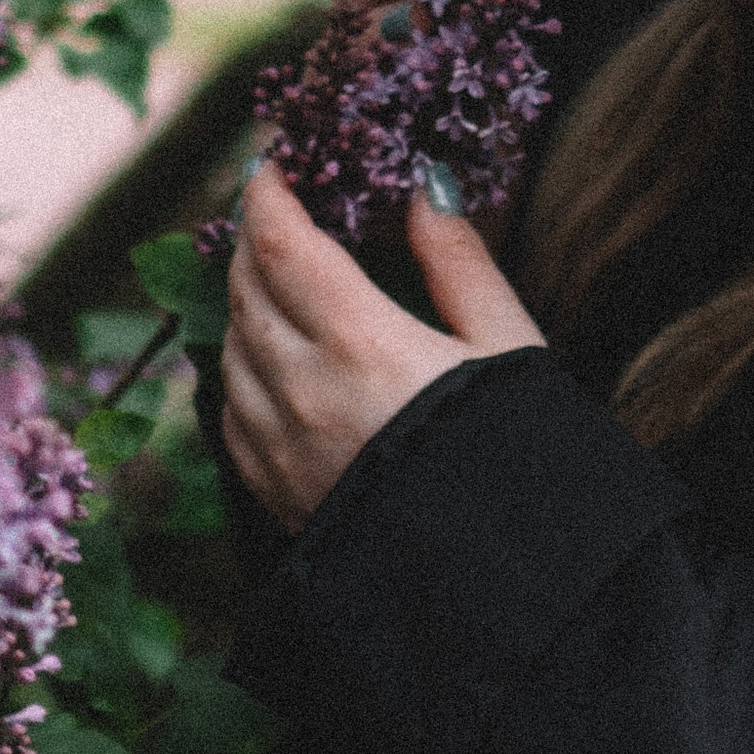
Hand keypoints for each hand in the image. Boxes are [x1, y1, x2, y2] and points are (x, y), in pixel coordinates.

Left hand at [219, 156, 545, 533]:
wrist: (503, 590)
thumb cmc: (523, 465)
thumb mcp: (509, 349)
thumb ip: (460, 263)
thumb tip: (425, 191)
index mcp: (360, 344)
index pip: (282, 243)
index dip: (268, 194)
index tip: (273, 163)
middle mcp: (301, 391)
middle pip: (244, 287)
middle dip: (254, 239)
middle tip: (277, 210)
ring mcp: (278, 447)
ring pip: (229, 347)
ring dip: (244, 300)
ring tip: (275, 277)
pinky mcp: (275, 492)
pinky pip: (231, 409)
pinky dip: (241, 366)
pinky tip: (272, 359)